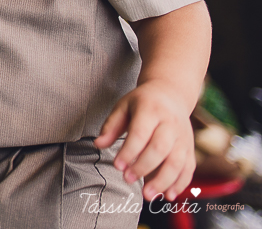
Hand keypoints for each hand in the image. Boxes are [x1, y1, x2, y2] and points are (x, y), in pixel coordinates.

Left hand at [95, 81, 195, 201]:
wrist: (171, 94)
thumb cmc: (141, 103)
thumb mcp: (123, 107)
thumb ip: (110, 126)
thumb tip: (98, 144)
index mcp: (151, 110)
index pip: (140, 134)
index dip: (129, 151)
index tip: (117, 166)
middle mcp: (170, 123)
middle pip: (160, 149)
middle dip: (143, 167)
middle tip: (127, 179)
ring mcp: (183, 137)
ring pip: (177, 162)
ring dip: (163, 181)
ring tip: (147, 195)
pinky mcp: (190, 148)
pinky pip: (189, 168)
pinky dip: (180, 184)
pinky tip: (168, 196)